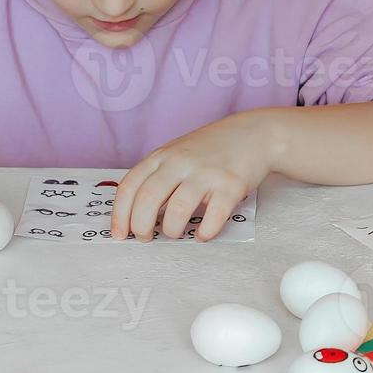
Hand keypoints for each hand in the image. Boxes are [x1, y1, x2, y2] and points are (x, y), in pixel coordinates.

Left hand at [111, 111, 275, 242]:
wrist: (254, 134)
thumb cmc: (213, 148)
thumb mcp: (177, 153)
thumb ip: (158, 176)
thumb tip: (136, 213)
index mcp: (163, 156)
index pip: (130, 187)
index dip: (120, 215)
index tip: (118, 233)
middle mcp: (181, 162)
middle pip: (148, 200)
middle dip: (141, 227)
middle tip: (145, 238)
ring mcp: (206, 173)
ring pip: (177, 211)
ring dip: (172, 231)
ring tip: (175, 233)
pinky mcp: (231, 186)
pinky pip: (212, 218)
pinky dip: (204, 233)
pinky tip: (202, 234)